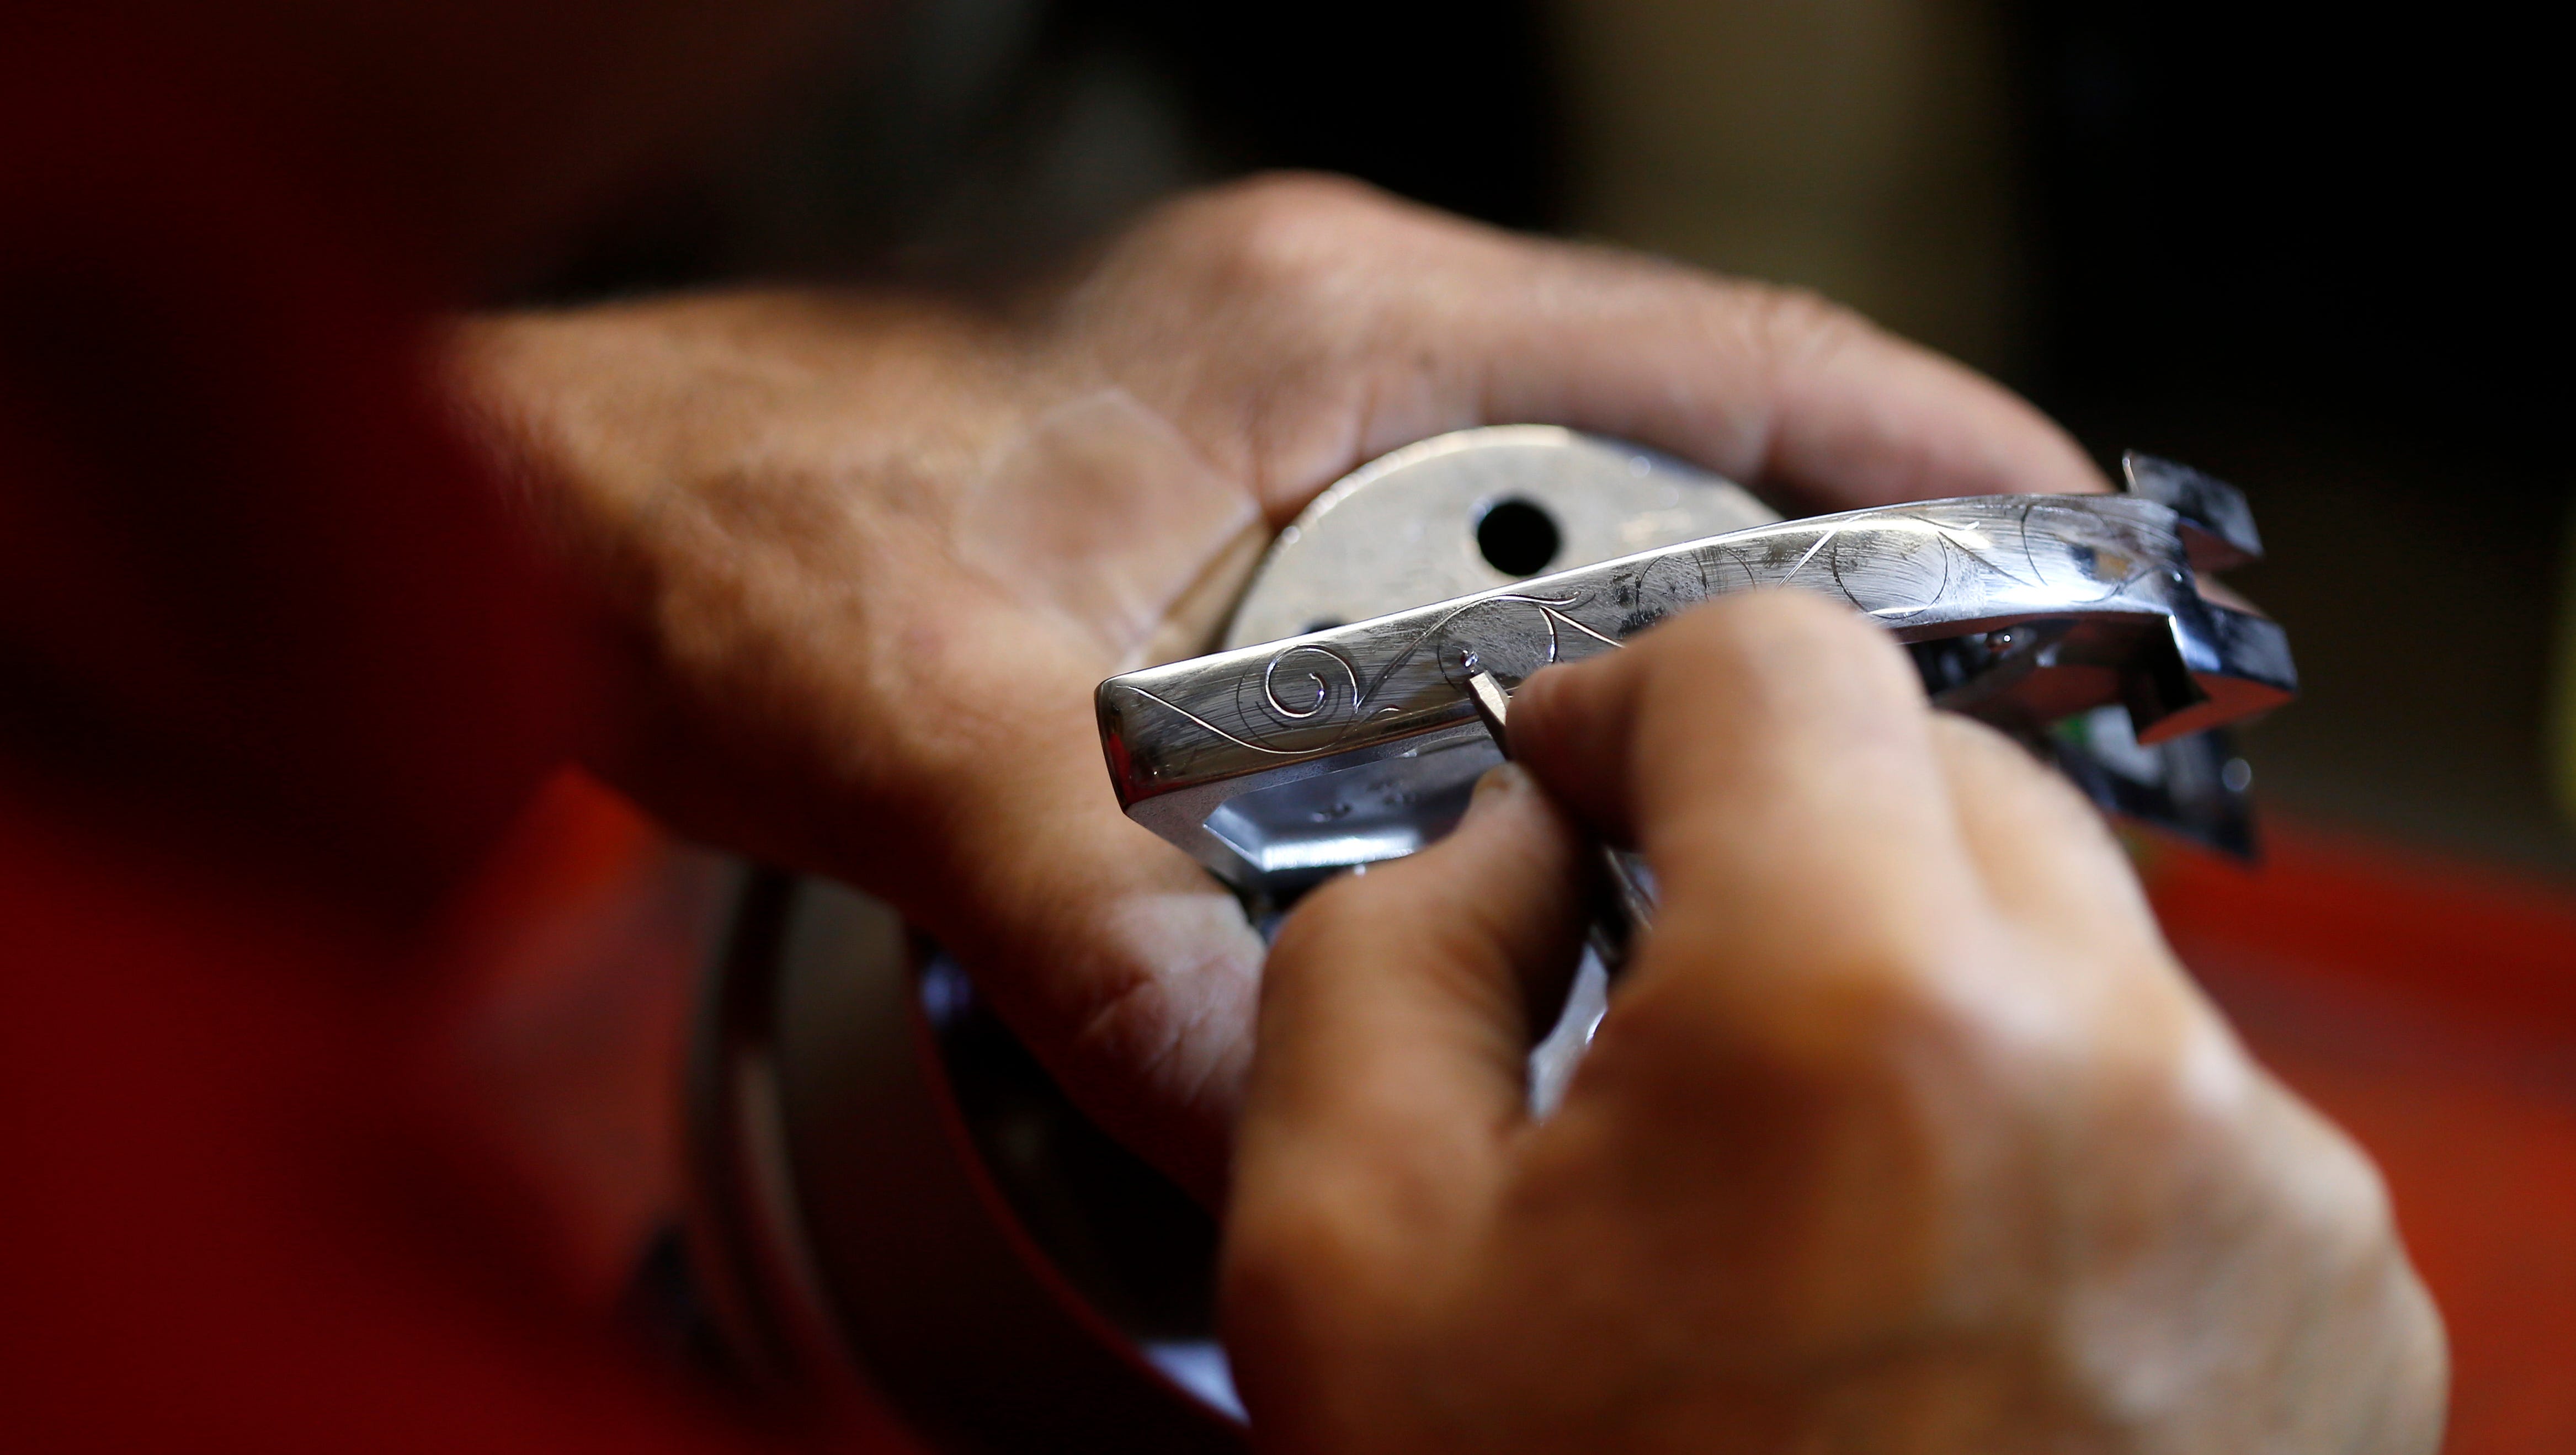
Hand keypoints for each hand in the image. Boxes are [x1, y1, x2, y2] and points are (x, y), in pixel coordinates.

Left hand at [449, 174, 2106, 1197]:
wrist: (560, 512)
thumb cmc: (711, 526)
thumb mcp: (925, 723)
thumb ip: (1100, 926)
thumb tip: (1272, 1119)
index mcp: (1322, 325)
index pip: (1709, 351)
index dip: (1917, 441)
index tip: (2075, 545)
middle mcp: (1336, 358)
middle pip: (1673, 462)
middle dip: (1825, 601)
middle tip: (1970, 750)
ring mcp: (1296, 438)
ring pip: (1568, 553)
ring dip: (1670, 676)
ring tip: (1802, 816)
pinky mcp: (1244, 531)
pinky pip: (1456, 617)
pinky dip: (1530, 717)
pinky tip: (1564, 834)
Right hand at [1226, 591, 2444, 1452]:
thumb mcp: (1343, 1261)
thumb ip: (1388, 950)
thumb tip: (1512, 829)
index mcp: (1865, 1027)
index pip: (1779, 658)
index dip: (1633, 694)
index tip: (1577, 780)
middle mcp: (2131, 1082)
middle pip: (1939, 771)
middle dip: (1776, 837)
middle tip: (1660, 998)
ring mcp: (2275, 1207)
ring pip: (2060, 933)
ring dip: (1909, 990)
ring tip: (1791, 1203)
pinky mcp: (2344, 1315)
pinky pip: (2163, 1098)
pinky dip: (2034, 1126)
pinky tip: (1921, 1289)